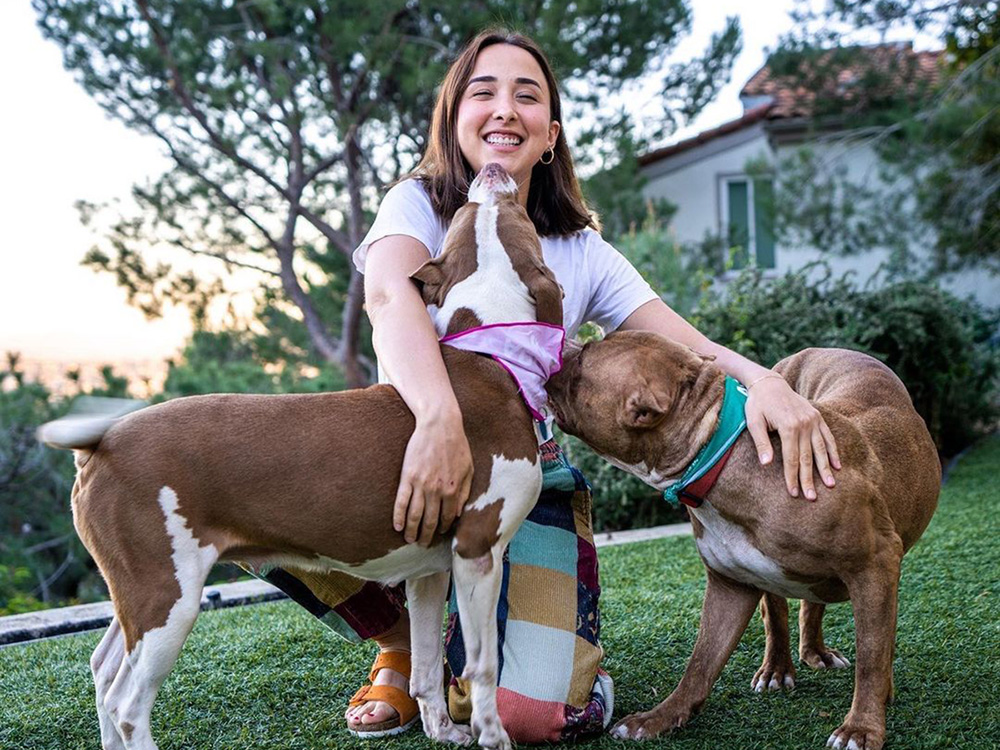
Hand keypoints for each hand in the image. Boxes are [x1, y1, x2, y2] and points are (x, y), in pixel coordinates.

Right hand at [393, 413, 473, 545]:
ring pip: (414, 515)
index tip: (439, 534)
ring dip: (412, 531)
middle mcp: (437, 491)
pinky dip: (399, 516)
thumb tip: (458, 512)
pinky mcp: (407, 477)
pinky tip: (397, 526)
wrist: (439, 424)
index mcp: (453, 490)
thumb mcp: (468, 468)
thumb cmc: (456, 445)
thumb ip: (464, 492)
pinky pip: (401, 502)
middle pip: (430, 521)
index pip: (448, 518)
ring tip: (410, 539)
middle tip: (422, 545)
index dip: (443, 528)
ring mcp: (421, 485)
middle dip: (426, 536)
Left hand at [745, 376, 840, 499]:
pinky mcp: (817, 416)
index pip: (791, 458)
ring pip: (821, 449)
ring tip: (830, 485)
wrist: (769, 383)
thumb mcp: (753, 421)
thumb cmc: (757, 403)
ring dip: (825, 468)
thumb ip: (761, 442)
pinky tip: (837, 466)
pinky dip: (833, 451)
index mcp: (788, 426)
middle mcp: (804, 424)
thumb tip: (766, 464)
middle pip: (807, 457)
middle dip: (809, 479)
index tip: (794, 493)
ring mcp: (813, 420)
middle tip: (812, 498)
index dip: (792, 477)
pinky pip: (828, 436)